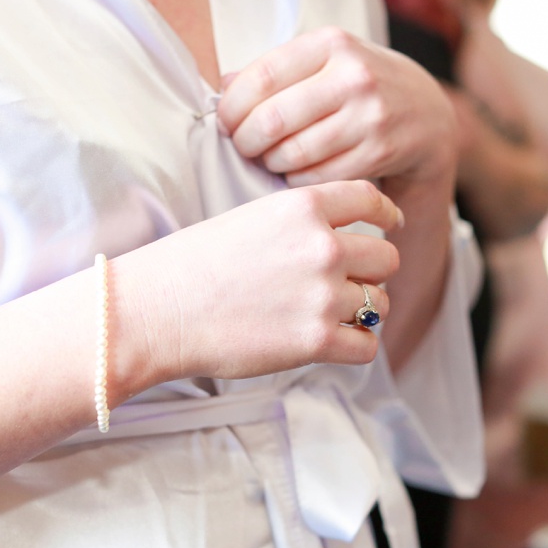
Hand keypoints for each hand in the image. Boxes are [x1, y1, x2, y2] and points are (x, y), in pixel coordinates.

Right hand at [113, 180, 401, 380]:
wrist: (156, 312)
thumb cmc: (191, 267)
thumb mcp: (251, 219)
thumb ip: (299, 223)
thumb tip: (339, 240)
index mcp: (302, 207)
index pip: (371, 200)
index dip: (387, 216)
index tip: (391, 227)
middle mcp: (321, 246)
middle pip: (386, 257)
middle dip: (371, 273)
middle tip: (347, 286)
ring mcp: (321, 294)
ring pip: (379, 304)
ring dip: (362, 313)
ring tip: (330, 317)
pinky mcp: (315, 340)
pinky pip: (366, 346)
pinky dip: (355, 347)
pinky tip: (332, 344)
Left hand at [216, 27, 455, 188]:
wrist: (426, 115)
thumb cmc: (360, 87)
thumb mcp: (324, 62)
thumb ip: (276, 70)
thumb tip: (224, 85)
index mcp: (331, 44)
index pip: (262, 78)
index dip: (233, 107)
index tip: (226, 121)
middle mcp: (353, 76)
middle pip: (273, 120)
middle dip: (246, 140)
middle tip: (244, 146)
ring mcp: (368, 116)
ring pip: (292, 154)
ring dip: (270, 162)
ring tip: (270, 157)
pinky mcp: (377, 152)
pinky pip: (315, 176)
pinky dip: (296, 178)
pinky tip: (298, 170)